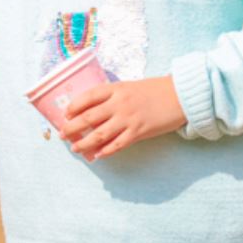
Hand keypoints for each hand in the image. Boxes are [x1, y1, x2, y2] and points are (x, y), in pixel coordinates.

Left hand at [56, 76, 186, 161]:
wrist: (180, 96)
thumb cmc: (155, 90)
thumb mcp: (130, 87)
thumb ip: (113, 96)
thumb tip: (93, 109)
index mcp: (116, 89)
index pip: (87, 97)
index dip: (73, 106)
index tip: (65, 114)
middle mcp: (119, 103)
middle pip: (88, 117)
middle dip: (72, 127)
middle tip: (62, 134)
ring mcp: (129, 119)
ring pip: (99, 134)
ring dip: (84, 143)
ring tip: (75, 148)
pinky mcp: (139, 132)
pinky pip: (118, 144)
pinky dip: (106, 151)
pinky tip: (98, 155)